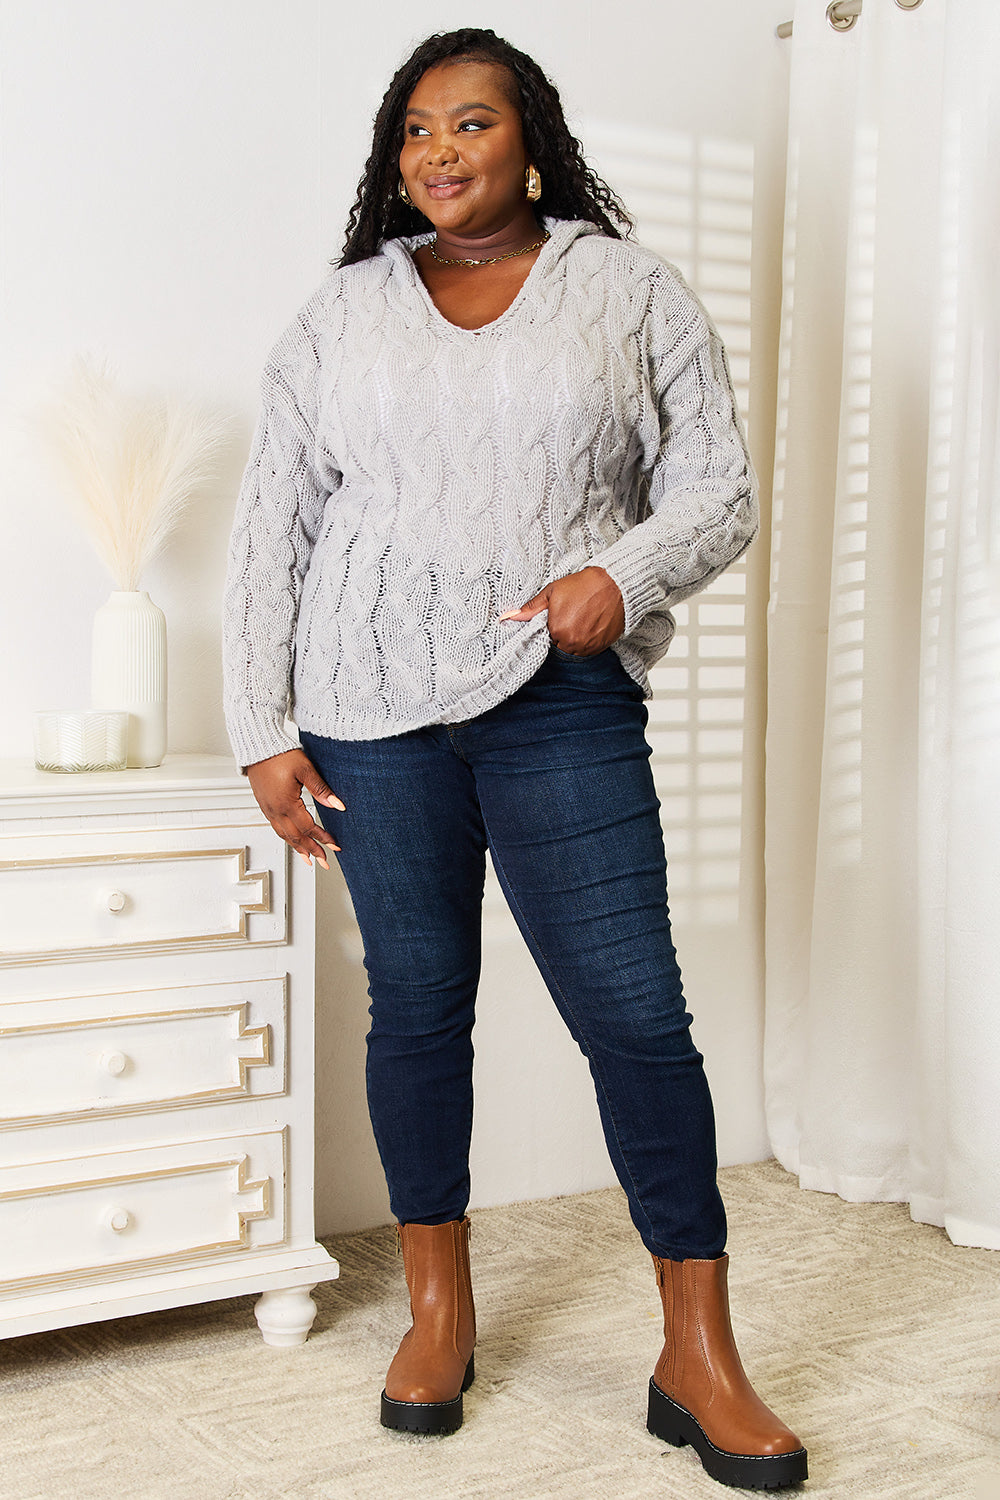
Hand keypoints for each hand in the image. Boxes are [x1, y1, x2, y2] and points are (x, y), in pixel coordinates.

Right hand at [246, 748, 343, 868]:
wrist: (258, 745)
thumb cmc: (280, 754)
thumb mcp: (305, 769)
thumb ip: (321, 789)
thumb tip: (338, 805)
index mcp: (286, 803)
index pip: (308, 828)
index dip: (322, 838)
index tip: (334, 846)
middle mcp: (275, 810)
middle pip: (296, 837)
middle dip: (312, 850)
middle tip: (324, 861)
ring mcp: (268, 809)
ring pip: (284, 835)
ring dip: (298, 848)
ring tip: (308, 858)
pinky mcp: (264, 804)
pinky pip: (276, 827)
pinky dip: (286, 838)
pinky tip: (292, 840)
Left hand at [499, 566, 625, 655]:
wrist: (615, 584)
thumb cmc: (583, 585)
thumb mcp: (552, 592)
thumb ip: (531, 608)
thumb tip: (508, 617)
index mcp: (556, 630)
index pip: (547, 639)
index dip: (553, 627)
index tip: (561, 617)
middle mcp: (571, 643)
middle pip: (561, 646)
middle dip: (563, 634)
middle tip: (573, 616)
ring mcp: (588, 646)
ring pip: (575, 650)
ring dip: (576, 640)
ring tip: (583, 619)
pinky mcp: (602, 646)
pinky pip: (590, 650)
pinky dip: (589, 641)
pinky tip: (592, 624)